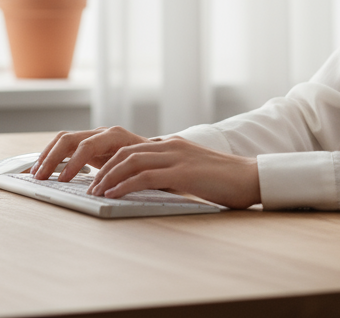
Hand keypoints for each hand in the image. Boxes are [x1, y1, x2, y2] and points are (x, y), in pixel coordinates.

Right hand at [31, 126, 149, 182]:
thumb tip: (117, 188)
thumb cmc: (152, 163)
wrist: (158, 153)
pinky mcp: (88, 144)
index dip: (74, 163)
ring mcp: (94, 137)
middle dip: (52, 158)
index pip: (88, 145)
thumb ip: (130, 176)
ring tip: (36, 174)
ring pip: (64, 140)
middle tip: (41, 177)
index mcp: (116, 137)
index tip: (63, 180)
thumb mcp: (144, 169)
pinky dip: (51, 155)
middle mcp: (103, 133)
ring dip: (47, 156)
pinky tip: (43, 168)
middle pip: (70, 139)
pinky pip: (65, 145)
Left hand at [87, 136, 260, 209]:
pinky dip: (125, 185)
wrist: (251, 177)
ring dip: (108, 178)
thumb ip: (172, 172)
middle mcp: (171, 145)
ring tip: (95, 193)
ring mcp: (177, 157)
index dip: (110, 162)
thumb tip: (150, 185)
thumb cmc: (224, 180)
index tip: (95, 178)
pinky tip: (113, 195)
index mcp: (172, 144)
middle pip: (125, 152)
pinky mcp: (183, 172)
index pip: (131, 148)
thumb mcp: (192, 170)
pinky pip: (146, 177)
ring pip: (131, 161)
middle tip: (88, 188)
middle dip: (102, 169)